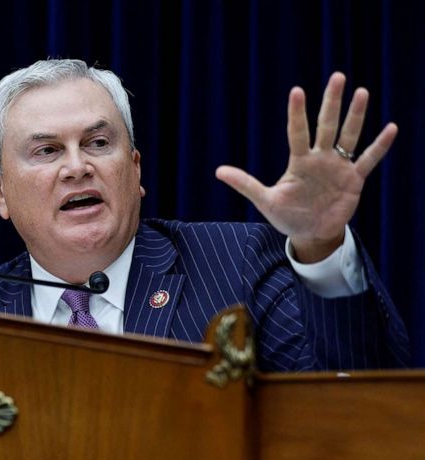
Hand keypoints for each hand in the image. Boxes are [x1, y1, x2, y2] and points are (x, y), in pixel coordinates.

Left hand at [215, 72, 397, 262]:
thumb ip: (245, 184)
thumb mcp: (265, 201)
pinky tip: (390, 128)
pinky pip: (368, 159)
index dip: (297, 113)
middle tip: (338, 76)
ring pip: (349, 135)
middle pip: (327, 125)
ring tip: (361, 92)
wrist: (310, 233)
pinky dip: (379, 146)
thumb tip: (217, 171)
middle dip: (332, 102)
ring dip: (355, 115)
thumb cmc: (287, 215)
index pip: (297, 132)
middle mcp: (320, 158)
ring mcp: (338, 166)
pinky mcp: (354, 179)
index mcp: (299, 161)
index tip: (296, 91)